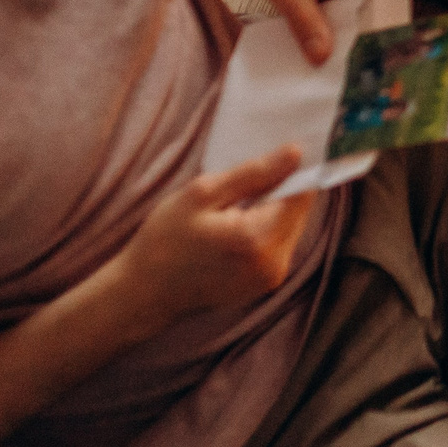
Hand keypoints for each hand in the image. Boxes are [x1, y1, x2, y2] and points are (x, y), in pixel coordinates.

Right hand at [113, 146, 319, 327]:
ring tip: (236, 202)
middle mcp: (275, 263)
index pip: (303, 192)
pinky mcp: (266, 284)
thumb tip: (295, 153)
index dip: (295, 168)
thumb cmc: (164, 241)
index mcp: (259, 238)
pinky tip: (236, 224)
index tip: (276, 153)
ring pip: (291, 226)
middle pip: (300, 210)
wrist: (144, 294)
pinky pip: (279, 244)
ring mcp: (272, 278)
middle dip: (281, 189)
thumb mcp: (201, 194)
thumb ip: (254, 173)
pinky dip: (266, 228)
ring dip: (273, 209)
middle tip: (247, 178)